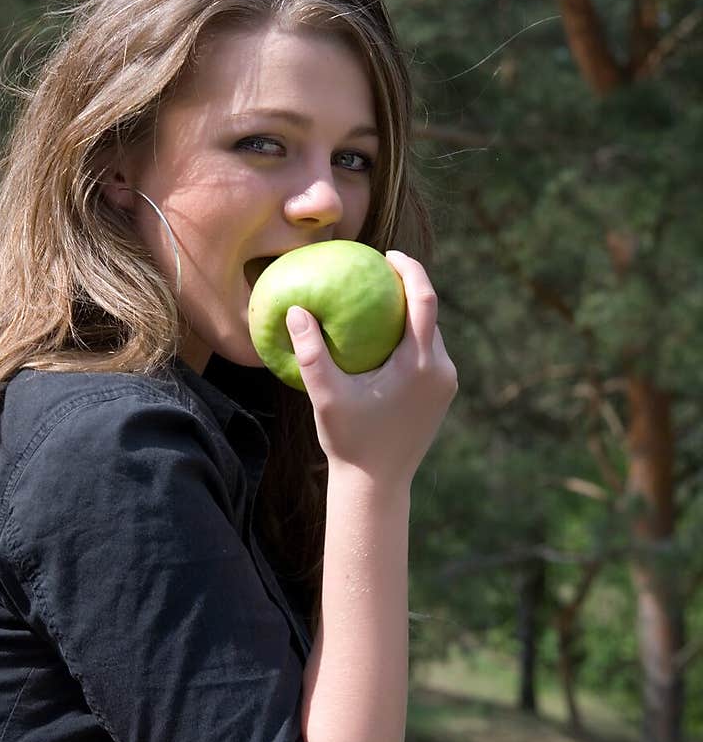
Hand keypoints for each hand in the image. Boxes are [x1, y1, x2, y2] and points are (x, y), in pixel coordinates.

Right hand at [286, 251, 457, 483]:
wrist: (379, 486)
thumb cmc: (350, 442)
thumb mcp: (326, 396)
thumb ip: (312, 353)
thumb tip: (296, 309)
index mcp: (420, 364)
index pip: (425, 299)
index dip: (410, 269)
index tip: (387, 255)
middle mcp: (441, 370)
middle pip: (430, 315)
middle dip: (407, 289)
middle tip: (376, 273)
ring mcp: (445, 385)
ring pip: (431, 336)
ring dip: (408, 317)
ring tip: (377, 302)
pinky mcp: (441, 397)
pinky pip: (429, 355)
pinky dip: (410, 340)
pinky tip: (381, 339)